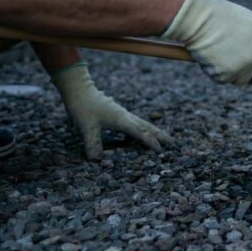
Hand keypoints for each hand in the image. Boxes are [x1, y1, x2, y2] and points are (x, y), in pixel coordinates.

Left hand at [50, 62, 172, 159]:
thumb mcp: (86, 126)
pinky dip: (141, 130)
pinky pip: (133, 124)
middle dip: (159, 135)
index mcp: (122, 120)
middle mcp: (125, 117)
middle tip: (172, 142)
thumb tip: (96, 160)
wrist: (79, 90)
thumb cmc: (84, 107)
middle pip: (147, 126)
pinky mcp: (117, 114)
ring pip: (142, 124)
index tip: (160, 150)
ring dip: (152, 131)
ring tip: (162, 138)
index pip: (140, 133)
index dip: (150, 142)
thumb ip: (93, 143)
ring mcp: (122, 114)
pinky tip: (137, 135)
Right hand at [160, 0, 251, 85]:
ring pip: (244, 81)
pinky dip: (217, 71)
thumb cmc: (223, 17)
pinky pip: (225, 80)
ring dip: (234, 72)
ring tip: (222, 50)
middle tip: (242, 63)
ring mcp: (246, 67)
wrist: (198, 17)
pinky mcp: (227, 76)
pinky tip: (212, 55)